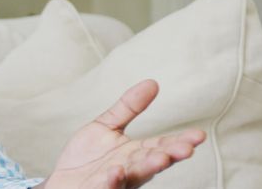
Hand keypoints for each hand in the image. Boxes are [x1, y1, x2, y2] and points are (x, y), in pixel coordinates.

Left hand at [41, 79, 205, 187]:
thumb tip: (153, 82)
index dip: (179, 141)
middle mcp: (131, 169)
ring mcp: (116, 180)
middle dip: (170, 155)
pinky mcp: (98, 188)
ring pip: (135, 175)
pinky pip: (107, 186)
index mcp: (136, 153)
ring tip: (160, 158)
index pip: (161, 145)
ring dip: (148, 167)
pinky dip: (113, 180)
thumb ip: (128, 107)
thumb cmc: (88, 156)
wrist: (62, 180)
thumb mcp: (107, 126)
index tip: (198, 135)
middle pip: (153, 161)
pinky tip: (116, 171)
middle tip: (186, 149)